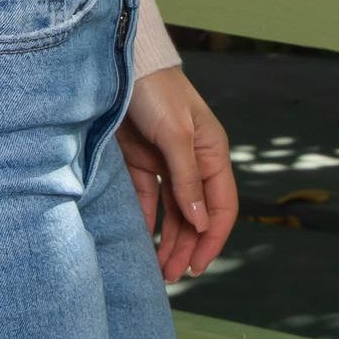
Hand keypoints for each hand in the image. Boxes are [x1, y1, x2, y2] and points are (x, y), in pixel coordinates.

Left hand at [116, 66, 236, 282]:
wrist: (117, 62)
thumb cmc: (155, 90)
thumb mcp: (176, 133)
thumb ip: (187, 178)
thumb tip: (201, 222)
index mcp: (211, 153)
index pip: (221, 205)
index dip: (212, 238)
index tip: (198, 266)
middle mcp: (191, 161)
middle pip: (195, 214)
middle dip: (186, 247)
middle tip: (171, 276)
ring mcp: (164, 161)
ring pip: (171, 211)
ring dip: (167, 240)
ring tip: (158, 270)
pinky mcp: (138, 159)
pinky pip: (146, 198)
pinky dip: (146, 220)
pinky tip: (140, 241)